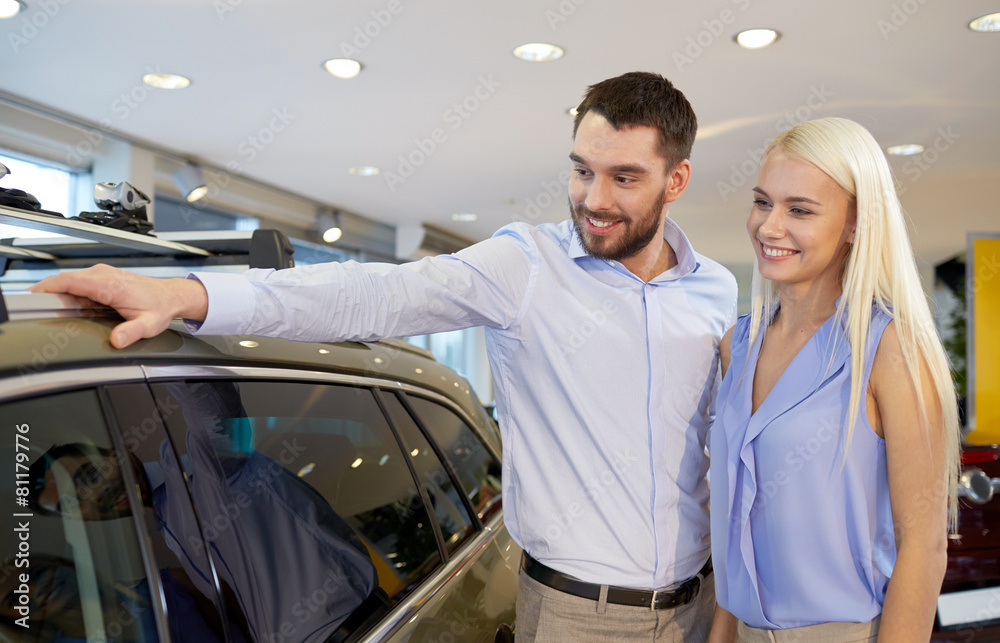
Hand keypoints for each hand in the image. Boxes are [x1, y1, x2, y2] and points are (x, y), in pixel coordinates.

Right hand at [31, 264, 208, 347]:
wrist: (170, 296)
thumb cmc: (160, 307)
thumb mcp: (148, 324)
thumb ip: (131, 332)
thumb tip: (117, 340)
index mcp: (109, 285)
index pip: (70, 281)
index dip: (48, 288)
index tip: (32, 297)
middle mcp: (103, 275)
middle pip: (65, 279)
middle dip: (47, 291)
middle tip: (32, 308)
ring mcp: (102, 274)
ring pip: (70, 280)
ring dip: (57, 292)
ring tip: (48, 309)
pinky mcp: (103, 277)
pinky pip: (79, 282)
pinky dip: (68, 292)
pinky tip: (67, 306)